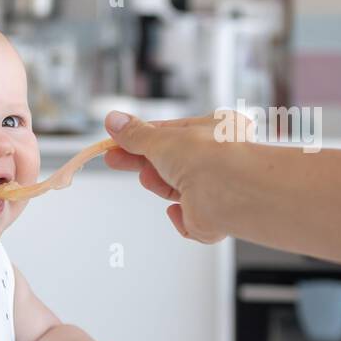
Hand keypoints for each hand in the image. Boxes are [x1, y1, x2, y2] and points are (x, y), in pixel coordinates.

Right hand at [102, 110, 252, 243]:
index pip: (174, 133)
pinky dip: (180, 216)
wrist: (226, 192)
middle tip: (114, 159)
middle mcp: (220, 159)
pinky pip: (187, 219)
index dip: (144, 137)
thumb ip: (136, 134)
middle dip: (143, 161)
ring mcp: (217, 189)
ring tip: (150, 178)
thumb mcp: (161, 139)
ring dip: (160, 184)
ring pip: (177, 190)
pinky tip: (181, 209)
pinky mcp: (213, 218)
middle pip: (172, 161)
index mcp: (216, 130)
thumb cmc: (207, 156)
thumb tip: (114, 121)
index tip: (118, 140)